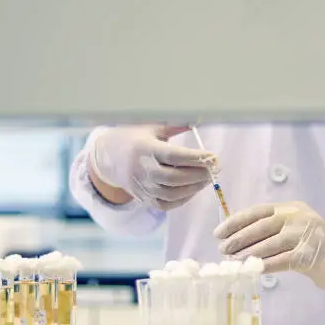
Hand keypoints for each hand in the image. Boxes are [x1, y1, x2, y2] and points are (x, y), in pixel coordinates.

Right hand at [88, 125, 215, 210]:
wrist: (109, 157)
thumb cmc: (135, 137)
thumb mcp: (151, 126)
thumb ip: (175, 125)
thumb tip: (198, 119)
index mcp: (145, 149)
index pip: (174, 156)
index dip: (195, 158)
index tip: (213, 156)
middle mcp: (142, 170)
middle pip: (175, 178)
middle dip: (199, 174)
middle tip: (215, 168)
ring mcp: (142, 187)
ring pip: (172, 194)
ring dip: (194, 188)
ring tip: (207, 178)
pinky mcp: (143, 199)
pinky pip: (166, 204)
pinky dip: (183, 199)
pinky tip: (193, 189)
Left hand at [214, 201, 324, 291]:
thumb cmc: (311, 243)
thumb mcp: (292, 228)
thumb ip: (270, 229)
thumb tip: (234, 238)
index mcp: (290, 207)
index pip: (258, 211)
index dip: (236, 222)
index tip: (218, 233)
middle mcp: (298, 217)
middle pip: (262, 226)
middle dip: (238, 238)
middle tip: (222, 249)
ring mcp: (306, 234)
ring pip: (270, 244)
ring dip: (248, 253)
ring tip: (233, 261)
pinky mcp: (311, 254)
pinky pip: (282, 260)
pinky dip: (265, 265)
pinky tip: (253, 269)